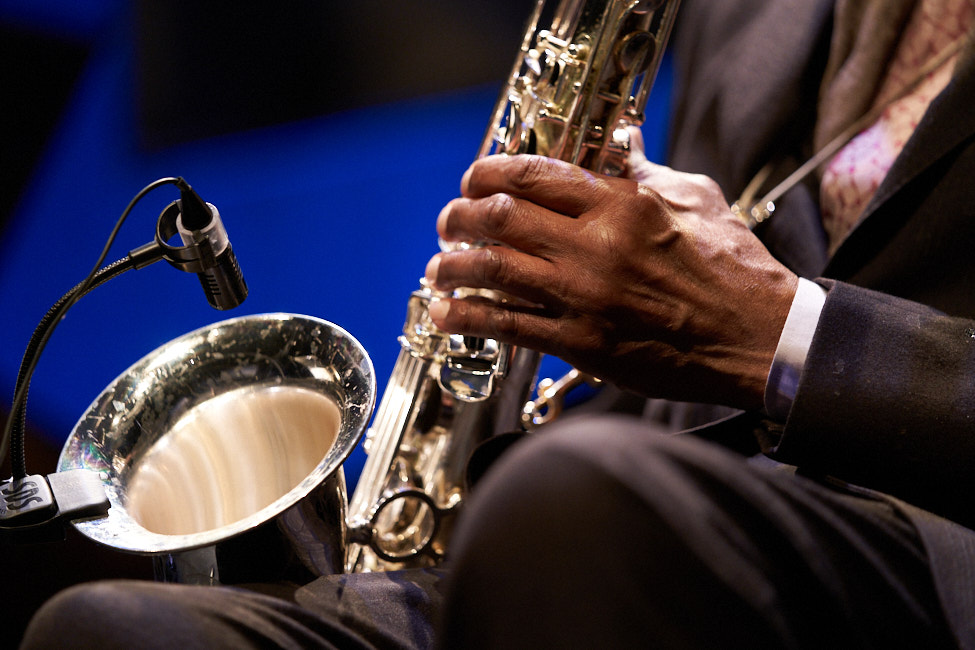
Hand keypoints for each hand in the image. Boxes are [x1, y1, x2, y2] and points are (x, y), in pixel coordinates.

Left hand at [425, 147, 797, 409]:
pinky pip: (507, 326)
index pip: (532, 175)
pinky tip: (447, 312)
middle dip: (459, 215)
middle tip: (448, 221)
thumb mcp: (697, 200)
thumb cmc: (733, 269)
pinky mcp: (580, 342)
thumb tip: (621, 150)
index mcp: (620, 204)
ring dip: (452, 265)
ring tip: (438, 265)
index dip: (487, 172)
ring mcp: (583, 297)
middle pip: (498, 218)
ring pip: (491, 271)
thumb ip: (648, 174)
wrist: (758, 338)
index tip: (473, 179)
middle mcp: (593, 247)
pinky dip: (467, 317)